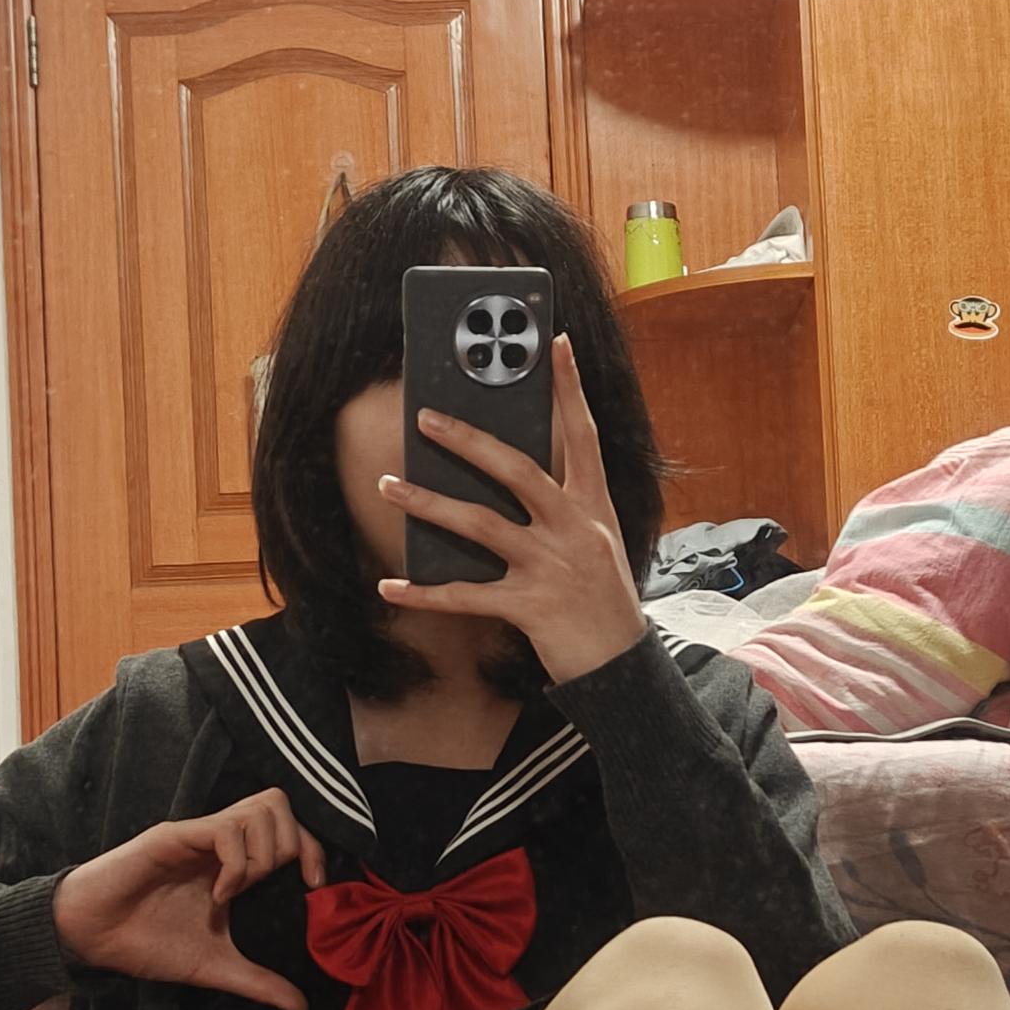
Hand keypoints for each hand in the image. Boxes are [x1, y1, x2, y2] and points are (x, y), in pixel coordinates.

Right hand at [52, 791, 325, 1009]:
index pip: (289, 830)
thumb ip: (259, 982)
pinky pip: (225, 830)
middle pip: (279, 805)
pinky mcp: (174, 837)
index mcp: (234, 862)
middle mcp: (220, 841)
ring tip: (242, 890)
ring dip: (265, 852)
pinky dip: (236, 864)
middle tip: (275, 886)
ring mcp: (199, 836)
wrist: (93, 939)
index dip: (313, 851)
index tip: (314, 888)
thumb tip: (303, 1008)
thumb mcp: (215, 967)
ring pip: (260, 809)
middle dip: (294, 846)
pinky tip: (219, 895)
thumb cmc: (147, 943)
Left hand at [379, 333, 647, 686]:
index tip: (556, 343)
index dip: (570, 388)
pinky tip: (390, 585)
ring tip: (387, 484)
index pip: (582, 434)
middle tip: (426, 417)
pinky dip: (424, 593)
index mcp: (594, 506)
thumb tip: (507, 467)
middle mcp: (575, 528)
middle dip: (468, 440)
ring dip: (427, 502)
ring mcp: (552, 567)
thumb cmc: (603, 598)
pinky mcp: (531, 607)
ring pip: (480, 524)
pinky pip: (466, 595)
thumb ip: (562, 505)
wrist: (623, 666)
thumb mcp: (596, 540)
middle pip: (517, 470)